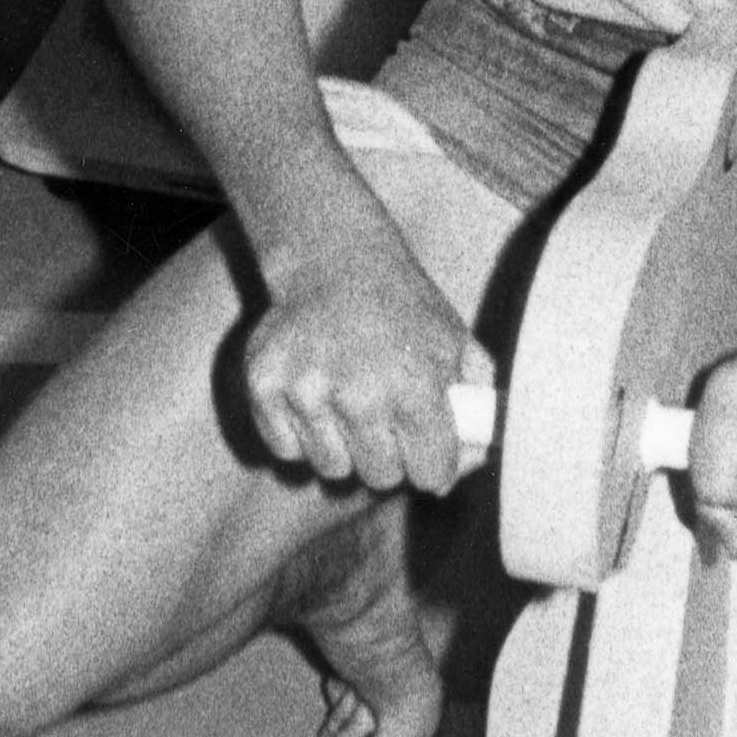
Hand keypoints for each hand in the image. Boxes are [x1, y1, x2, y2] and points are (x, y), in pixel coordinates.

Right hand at [242, 215, 489, 499]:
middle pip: (380, 477)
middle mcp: (359, 392)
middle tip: (384, 414)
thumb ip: (473, 410)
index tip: (427, 445)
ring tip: (347, 399)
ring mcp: (305, 390)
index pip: (430, 473)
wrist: (335, 260)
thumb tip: (461, 471)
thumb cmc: (402, 309)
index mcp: (415, 384)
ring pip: (331, 468)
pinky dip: (299, 433)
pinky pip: (286, 450)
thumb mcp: (455, 346)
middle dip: (389, 454)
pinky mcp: (263, 386)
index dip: (433, 461)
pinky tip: (313, 393)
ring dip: (342, 445)